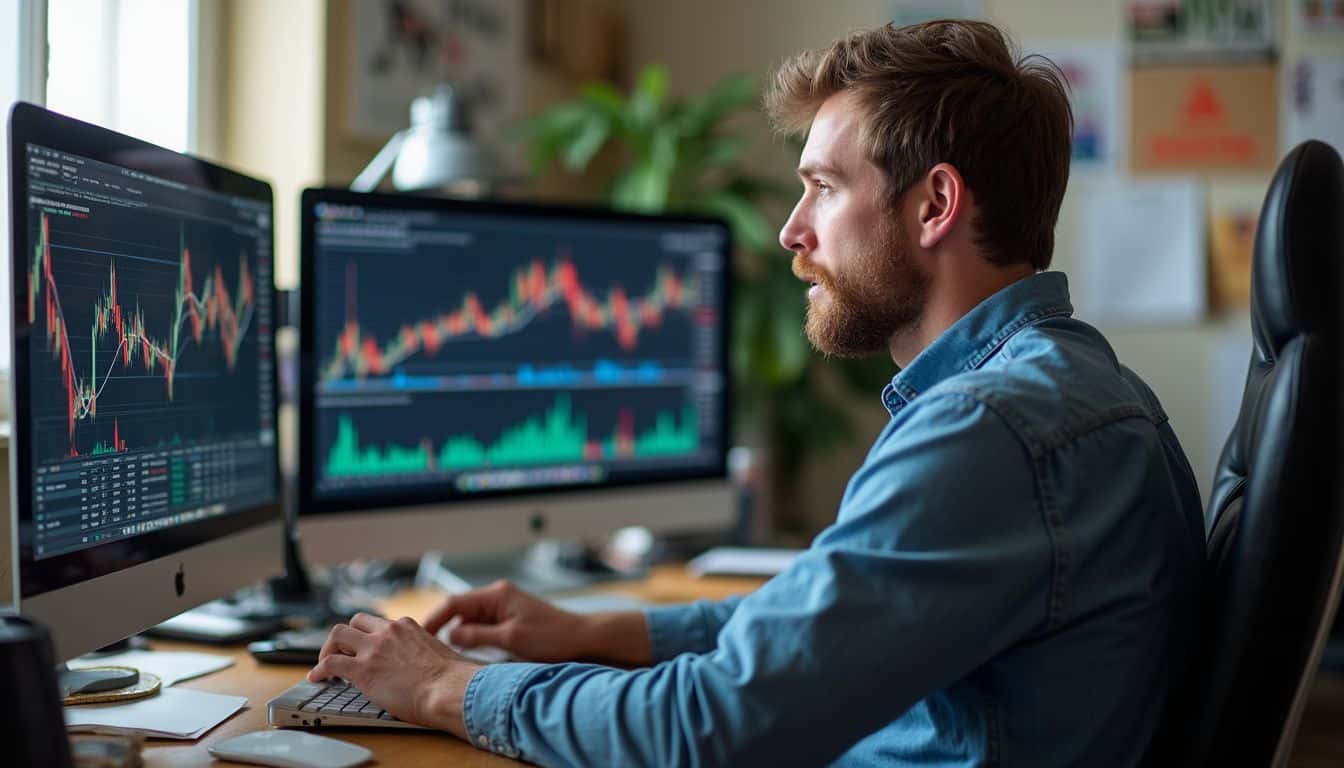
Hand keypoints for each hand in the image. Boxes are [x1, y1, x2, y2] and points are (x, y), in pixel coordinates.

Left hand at [307, 613, 479, 738]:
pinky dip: (319, 669)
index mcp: (408, 627)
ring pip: (337, 634)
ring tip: (326, 664)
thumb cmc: (452, 680)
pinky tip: (317, 679)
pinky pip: (329, 663)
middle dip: (346, 637)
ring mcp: (374, 648)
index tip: (367, 649)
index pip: (381, 624)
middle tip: (343, 654)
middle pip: (356, 621)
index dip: (370, 637)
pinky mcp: (362, 669)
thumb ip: (427, 655)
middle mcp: (389, 631)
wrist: (448, 689)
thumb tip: (429, 667)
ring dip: (328, 648)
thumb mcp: (441, 655)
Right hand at [422, 580, 595, 662]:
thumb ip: (478, 636)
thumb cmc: (552, 636)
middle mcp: (498, 598)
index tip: (421, 636)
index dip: (434, 619)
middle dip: (444, 629)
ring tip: (445, 656)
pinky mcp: (509, 622)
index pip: (454, 603)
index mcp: (496, 595)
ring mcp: (503, 610)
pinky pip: (483, 629)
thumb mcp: (510, 638)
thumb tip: (451, 635)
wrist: (582, 639)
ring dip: (460, 637)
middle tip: (428, 650)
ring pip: (470, 623)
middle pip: (459, 612)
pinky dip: (474, 641)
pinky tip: (469, 656)